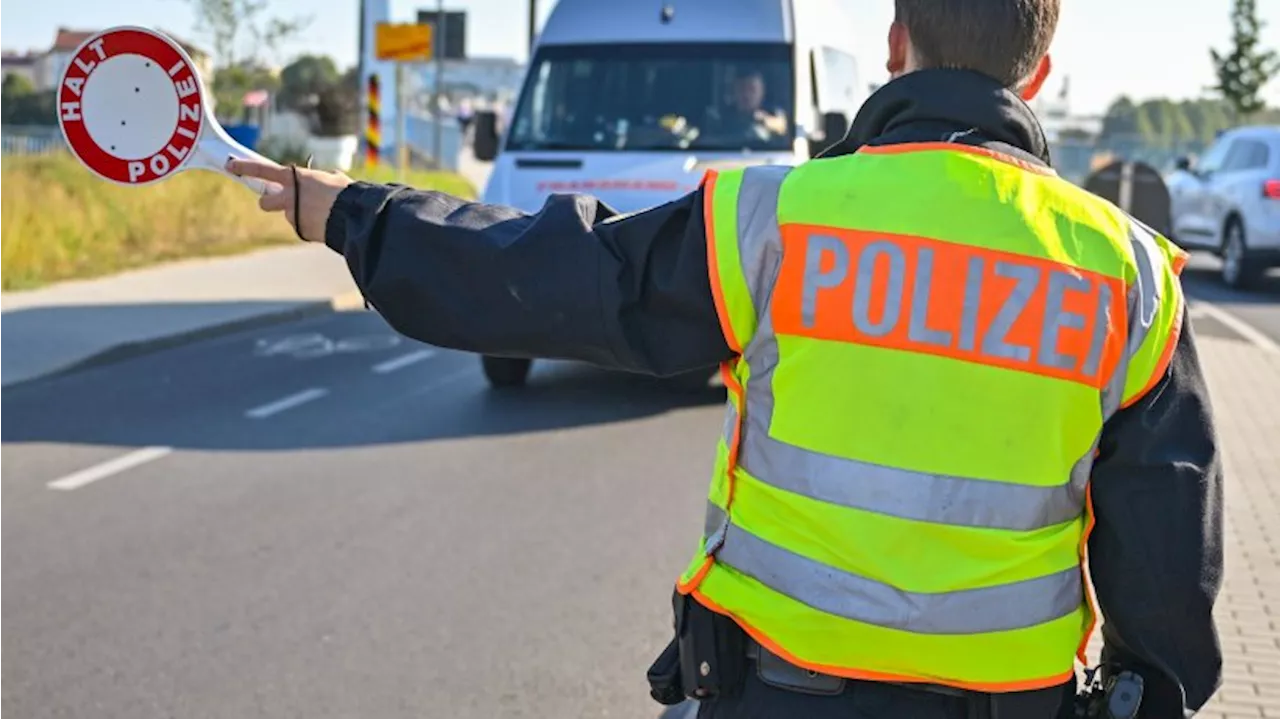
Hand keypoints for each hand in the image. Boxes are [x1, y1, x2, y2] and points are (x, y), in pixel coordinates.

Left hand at [226, 158, 355, 242]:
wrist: (353, 216)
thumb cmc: (347, 193)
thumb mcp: (333, 179)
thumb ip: (322, 178)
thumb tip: (326, 178)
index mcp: (295, 178)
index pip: (263, 170)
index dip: (246, 167)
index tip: (231, 167)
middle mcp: (289, 197)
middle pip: (265, 202)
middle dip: (270, 202)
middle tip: (282, 202)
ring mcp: (293, 215)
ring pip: (290, 216)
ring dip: (299, 216)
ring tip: (323, 214)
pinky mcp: (301, 230)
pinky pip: (303, 227)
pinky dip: (312, 226)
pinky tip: (327, 224)